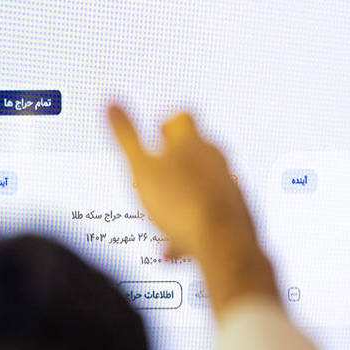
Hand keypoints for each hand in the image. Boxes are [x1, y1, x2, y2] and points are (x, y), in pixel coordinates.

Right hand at [107, 107, 277, 315]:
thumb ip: (125, 136)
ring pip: (203, 181)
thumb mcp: (140, 169)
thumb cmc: (182, 205)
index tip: (155, 134)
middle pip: (195, 149)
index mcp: (192, 141)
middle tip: (156, 174)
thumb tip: (112, 104)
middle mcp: (216, 157)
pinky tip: (181, 240)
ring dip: (184, 192)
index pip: (181, 117)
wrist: (224, 245)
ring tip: (165, 215)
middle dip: (174, 161)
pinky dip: (197, 218)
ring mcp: (230, 182)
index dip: (165, 124)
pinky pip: (213, 208)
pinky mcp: (238, 209)